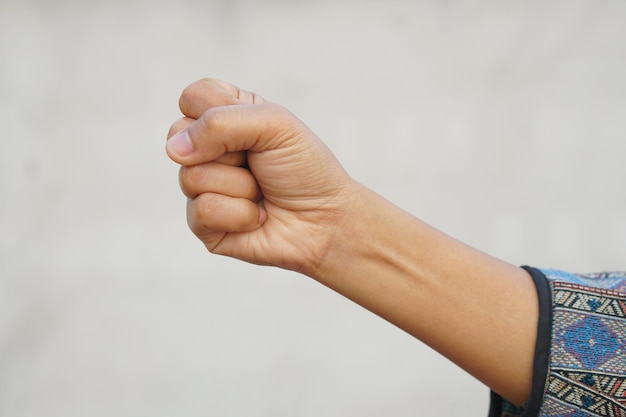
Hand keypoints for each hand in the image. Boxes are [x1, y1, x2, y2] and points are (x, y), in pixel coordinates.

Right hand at [166, 79, 354, 273]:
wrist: (326, 221)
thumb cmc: (305, 170)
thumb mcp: (274, 126)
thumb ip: (220, 123)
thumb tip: (174, 150)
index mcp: (226, 117)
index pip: (193, 97)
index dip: (217, 112)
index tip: (254, 130)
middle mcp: (209, 150)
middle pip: (180, 135)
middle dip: (229, 151)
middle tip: (258, 163)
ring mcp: (203, 187)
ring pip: (191, 176)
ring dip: (240, 186)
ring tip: (261, 192)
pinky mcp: (203, 224)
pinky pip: (202, 210)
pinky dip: (239, 214)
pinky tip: (256, 217)